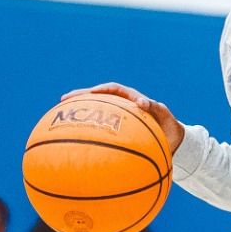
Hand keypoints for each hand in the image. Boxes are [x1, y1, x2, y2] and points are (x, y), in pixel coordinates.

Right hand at [62, 81, 183, 154]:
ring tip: (59, 115)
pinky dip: (86, 134)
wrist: (172, 141)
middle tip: (64, 99)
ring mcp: (117, 119)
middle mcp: (122, 107)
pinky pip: (99, 131)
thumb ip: (156, 108)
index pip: (115, 89)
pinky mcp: (116, 131)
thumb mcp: (165, 116)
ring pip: (95, 113)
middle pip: (97, 98)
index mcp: (132, 99)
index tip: (94, 92)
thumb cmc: (168, 127)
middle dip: (80, 97)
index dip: (104, 90)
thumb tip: (144, 103)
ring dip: (78, 113)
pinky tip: (72, 141)